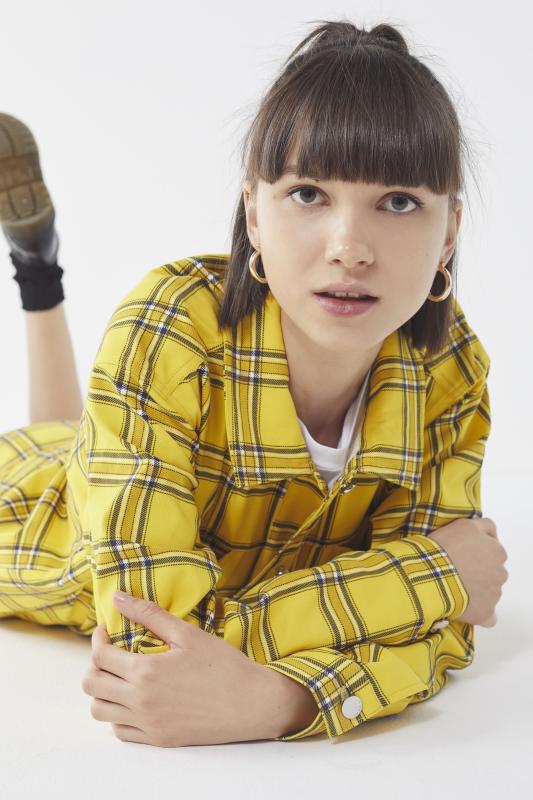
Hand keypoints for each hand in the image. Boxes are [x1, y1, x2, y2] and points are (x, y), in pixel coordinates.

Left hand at [81, 592, 298, 746]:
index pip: (99, 656)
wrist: (251, 704)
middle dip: (95, 664)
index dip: (98, 639)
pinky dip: (118, 714)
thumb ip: (149, 614)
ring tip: (121, 676)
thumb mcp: (187, 634)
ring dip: (103, 691)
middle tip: (111, 652)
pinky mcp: (158, 740)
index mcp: (145, 672)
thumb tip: (118, 598)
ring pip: (100, 711)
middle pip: (91, 685)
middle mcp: (140, 702)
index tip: (107, 630)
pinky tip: (135, 699)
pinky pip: (120, 731)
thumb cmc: (223, 665)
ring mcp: (148, 724)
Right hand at [428, 517, 507, 626]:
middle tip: (455, 569)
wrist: (430, 576)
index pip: (492, 549)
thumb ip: (484, 525)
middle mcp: (501, 573)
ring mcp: (494, 594)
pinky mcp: (485, 613)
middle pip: (492, 570)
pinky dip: (480, 612)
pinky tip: (466, 608)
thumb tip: (491, 532)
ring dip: (476, 589)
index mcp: (498, 551)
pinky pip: (488, 616)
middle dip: (478, 570)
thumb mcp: (464, 524)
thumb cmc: (444, 549)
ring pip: (489, 591)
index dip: (476, 550)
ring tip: (453, 586)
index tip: (460, 552)